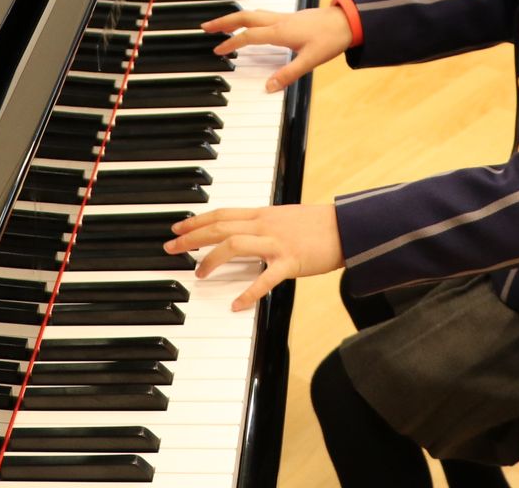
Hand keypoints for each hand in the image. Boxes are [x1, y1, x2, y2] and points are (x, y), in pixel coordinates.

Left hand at [163, 203, 344, 311]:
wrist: (348, 226)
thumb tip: (243, 230)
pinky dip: (249, 292)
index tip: (177, 228)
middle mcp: (265, 224)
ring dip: (212, 259)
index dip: (197, 220)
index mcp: (263, 213)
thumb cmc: (318, 224)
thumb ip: (263, 223)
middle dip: (192, 237)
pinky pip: (266, 278)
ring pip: (235, 245)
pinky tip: (236, 304)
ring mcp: (277, 242)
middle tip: (170, 248)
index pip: (222, 213)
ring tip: (198, 274)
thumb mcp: (285, 216)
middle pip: (220, 227)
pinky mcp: (291, 262)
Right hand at [202, 6, 352, 92]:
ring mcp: (284, 17)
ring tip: (222, 24)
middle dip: (223, 21)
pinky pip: (262, 14)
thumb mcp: (310, 61)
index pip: (248, 36)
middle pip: (244, 16)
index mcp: (280, 31)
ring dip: (235, 17)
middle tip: (206, 26)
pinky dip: (249, 17)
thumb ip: (288, 74)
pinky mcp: (290, 17)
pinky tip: (250, 24)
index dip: (231, 44)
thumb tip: (268, 87)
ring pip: (253, 13)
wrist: (348, 21)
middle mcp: (279, 21)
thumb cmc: (331, 38)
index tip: (217, 51)